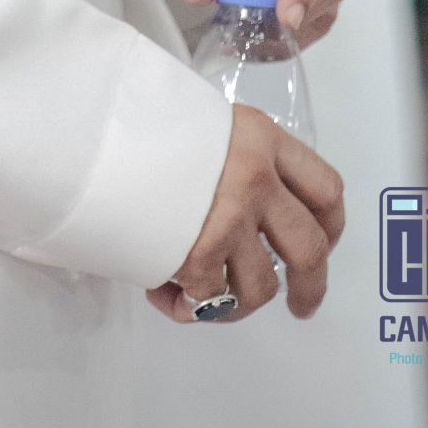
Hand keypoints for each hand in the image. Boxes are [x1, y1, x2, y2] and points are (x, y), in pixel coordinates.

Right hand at [148, 102, 344, 324]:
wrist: (96, 127)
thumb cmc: (142, 121)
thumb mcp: (203, 121)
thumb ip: (234, 156)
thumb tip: (247, 205)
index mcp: (261, 139)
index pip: (326, 188)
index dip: (331, 226)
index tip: (323, 244)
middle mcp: (255, 178)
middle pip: (309, 250)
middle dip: (311, 288)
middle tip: (301, 305)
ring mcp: (230, 219)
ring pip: (260, 287)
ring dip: (236, 302)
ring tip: (205, 293)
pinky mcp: (199, 254)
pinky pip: (210, 302)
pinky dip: (189, 307)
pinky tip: (165, 291)